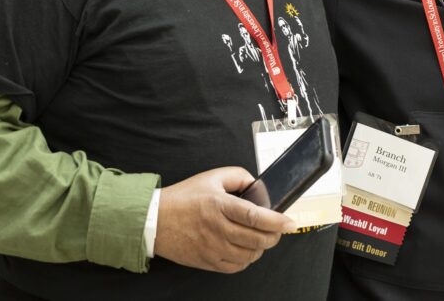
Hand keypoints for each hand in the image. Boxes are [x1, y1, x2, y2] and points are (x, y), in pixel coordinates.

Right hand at [154, 166, 295, 273]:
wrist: (154, 220)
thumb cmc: (183, 198)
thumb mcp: (212, 177)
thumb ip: (238, 176)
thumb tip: (257, 185)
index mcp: (220, 205)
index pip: (255, 216)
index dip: (276, 221)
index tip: (289, 222)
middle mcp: (217, 228)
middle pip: (256, 239)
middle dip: (274, 236)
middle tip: (278, 230)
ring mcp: (211, 247)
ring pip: (248, 255)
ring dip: (261, 248)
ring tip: (262, 239)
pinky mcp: (206, 260)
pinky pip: (234, 267)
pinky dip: (245, 260)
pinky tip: (246, 250)